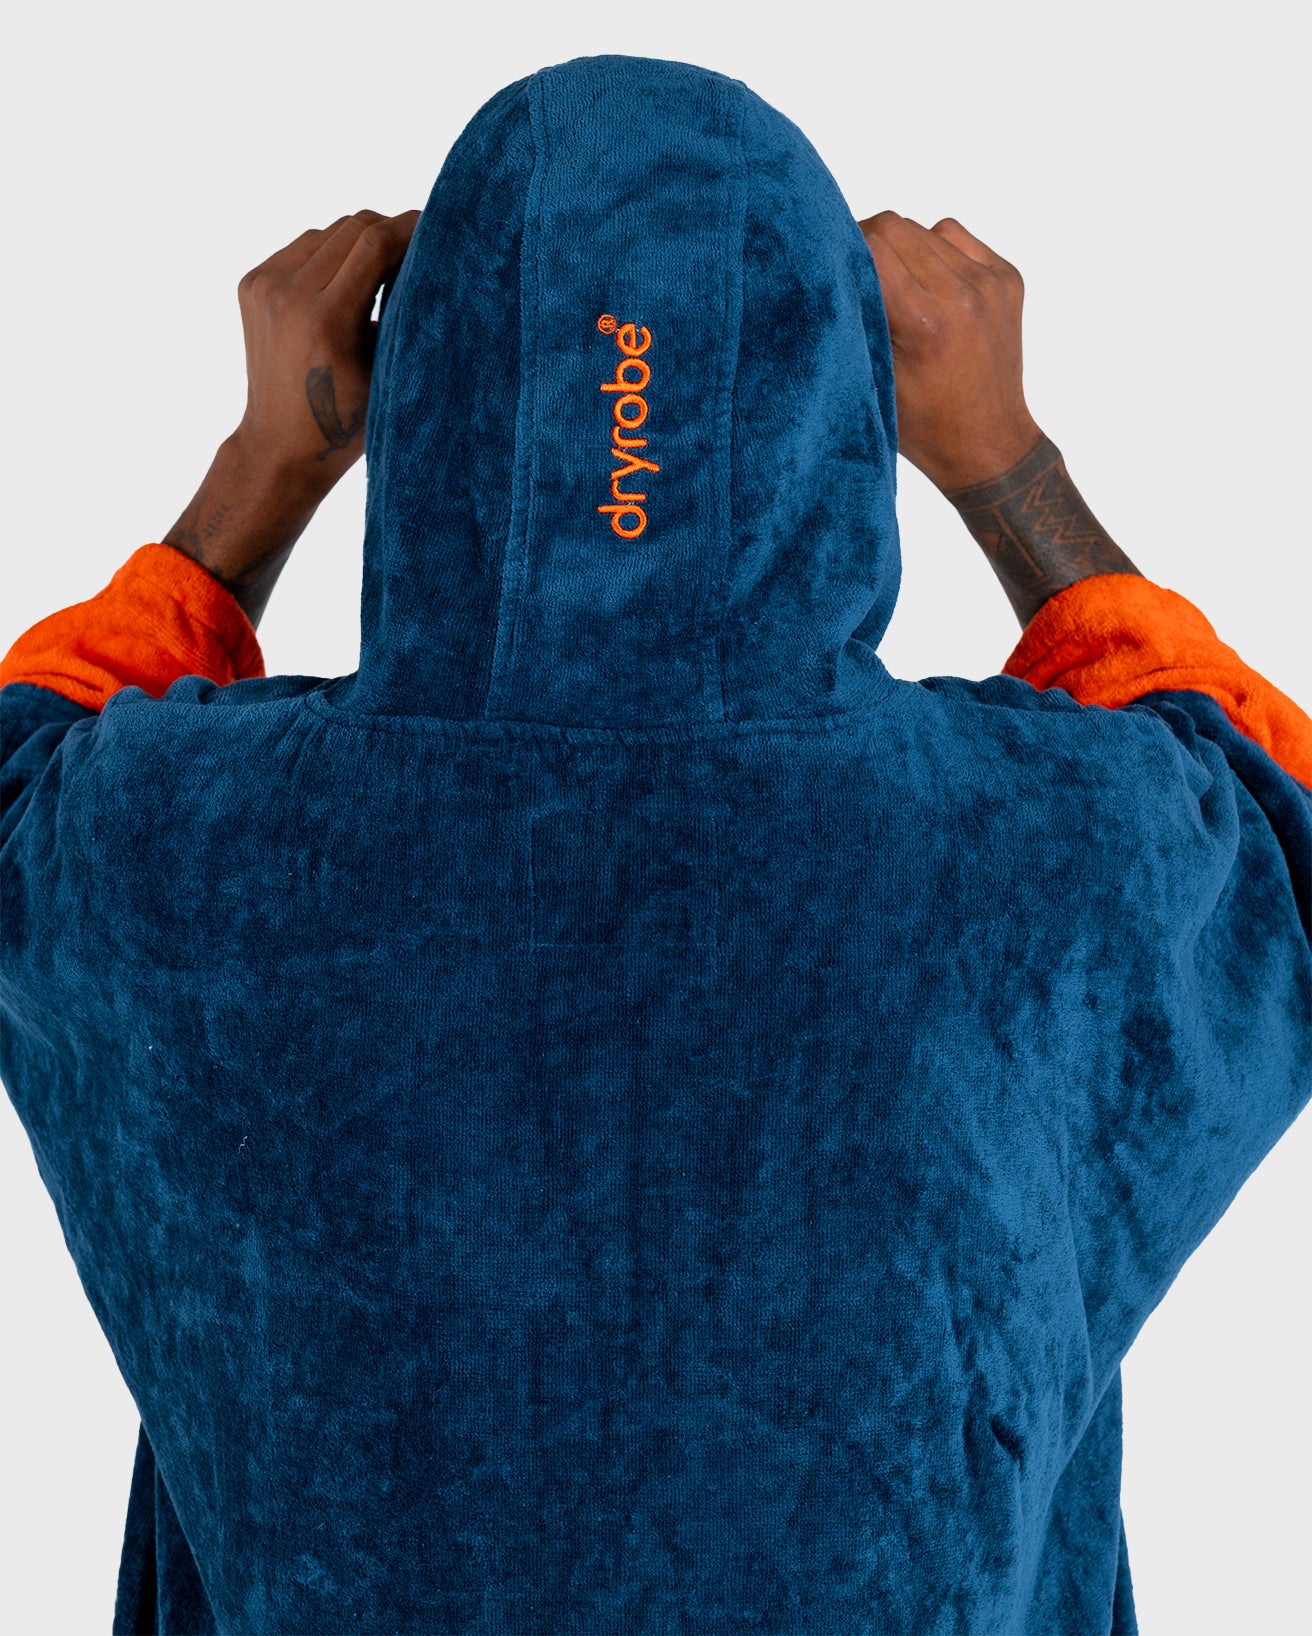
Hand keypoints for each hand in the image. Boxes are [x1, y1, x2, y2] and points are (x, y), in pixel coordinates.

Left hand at [233, 208, 420, 492]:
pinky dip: (329, 255)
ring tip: (382, 269)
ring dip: (359, 241)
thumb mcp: (388, 369)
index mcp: (326, 318)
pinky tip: (345, 282)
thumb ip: (403, 313)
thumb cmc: (346, 422)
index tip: (437, 228)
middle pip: (351, 227)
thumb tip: (426, 262)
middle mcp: (288, 294)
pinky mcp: (252, 283)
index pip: (374, 242)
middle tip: (417, 248)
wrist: (280, 446)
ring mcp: (264, 285)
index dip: (410, 228)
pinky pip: (302, 249)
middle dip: (389, 231)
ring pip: (326, 233)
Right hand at [858, 212, 1041, 493]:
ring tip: (899, 289)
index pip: (873, 244)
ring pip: (925, 229)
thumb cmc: (922, 423)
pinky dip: (936, 252)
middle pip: (896, 227)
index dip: (845, 247)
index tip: (834, 266)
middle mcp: (962, 295)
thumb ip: (855, 319)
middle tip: (860, 276)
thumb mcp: (872, 378)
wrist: (988, 443)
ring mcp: (990, 283)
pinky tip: (932, 288)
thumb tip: (831, 265)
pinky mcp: (1007, 278)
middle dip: (870, 245)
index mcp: (924, 322)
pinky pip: (956, 238)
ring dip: (904, 249)